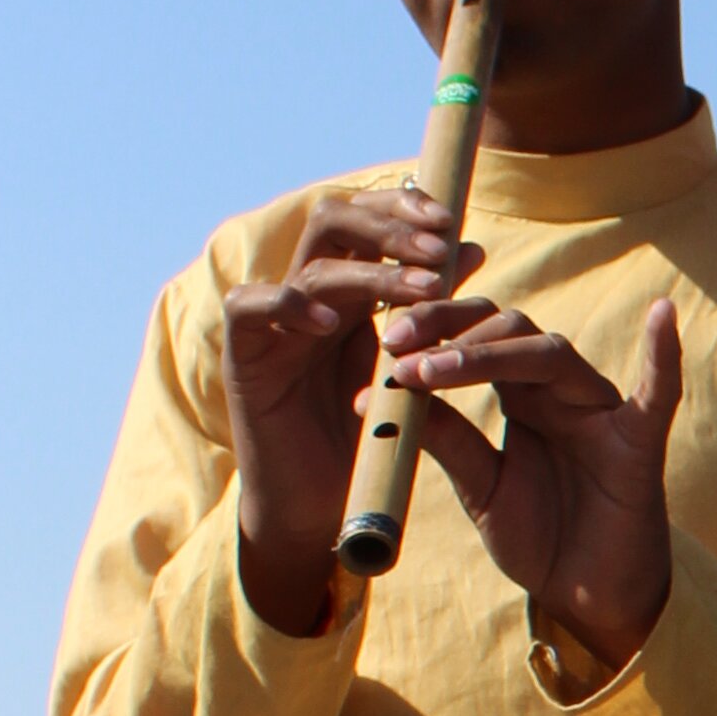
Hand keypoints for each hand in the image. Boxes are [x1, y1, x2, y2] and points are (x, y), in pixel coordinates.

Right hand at [223, 180, 479, 632]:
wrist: (311, 506)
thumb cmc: (361, 439)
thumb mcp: (405, 367)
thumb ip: (430, 312)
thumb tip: (471, 248)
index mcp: (346, 292)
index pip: (366, 219)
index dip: (405, 209)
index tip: (453, 220)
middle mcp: (306, 296)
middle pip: (334, 218)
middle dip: (391, 224)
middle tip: (441, 244)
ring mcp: (272, 322)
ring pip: (313, 265)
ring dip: (373, 270)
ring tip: (423, 287)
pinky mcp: (244, 356)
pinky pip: (250, 306)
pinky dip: (288, 305)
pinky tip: (331, 322)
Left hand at [383, 292, 682, 670]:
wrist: (587, 599)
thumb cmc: (540, 538)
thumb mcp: (478, 485)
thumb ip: (445, 438)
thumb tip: (380, 393)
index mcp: (522, 395)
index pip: (478, 335)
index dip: (433, 329)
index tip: (384, 341)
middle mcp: (561, 391)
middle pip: (512, 330)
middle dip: (452, 333)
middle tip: (398, 346)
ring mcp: (601, 413)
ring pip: (552, 356)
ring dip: (490, 353)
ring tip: (436, 368)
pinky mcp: (639, 446)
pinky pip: (658, 395)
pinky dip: (662, 356)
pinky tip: (662, 314)